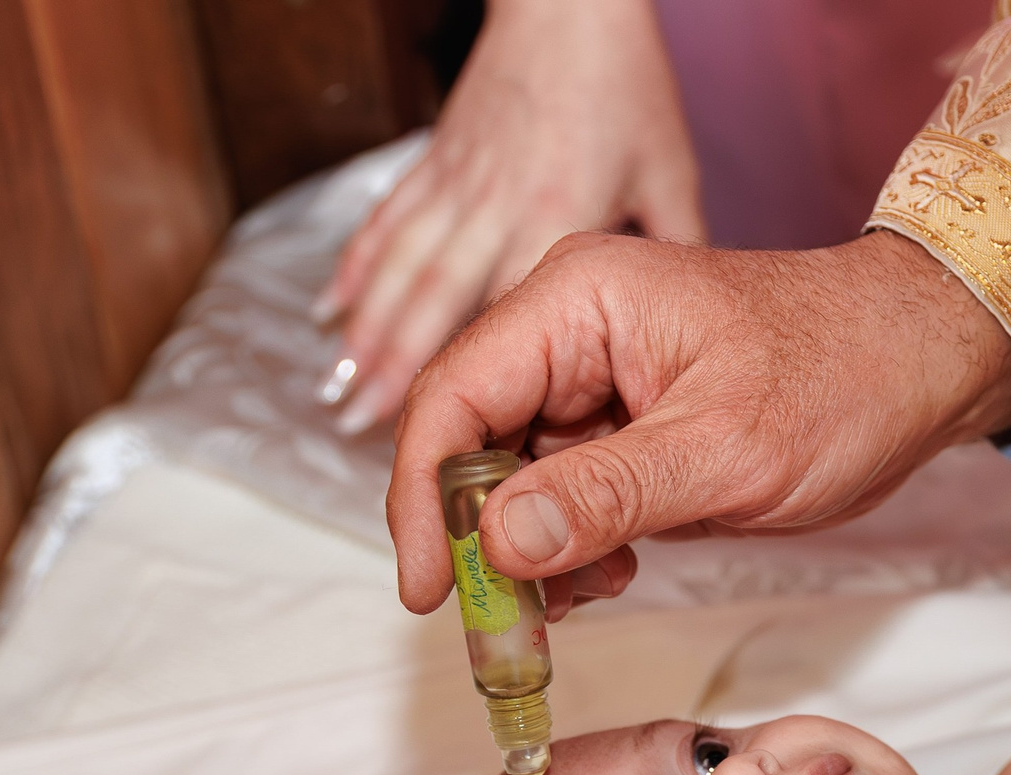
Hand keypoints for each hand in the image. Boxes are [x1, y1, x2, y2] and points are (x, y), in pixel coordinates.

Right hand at [318, 0, 702, 433]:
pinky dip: (358, 271)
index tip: (454, 456)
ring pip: (400, 273)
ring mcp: (458, 185)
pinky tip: (332, 314)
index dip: (476, 396)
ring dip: (368, 339)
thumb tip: (678, 349)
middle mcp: (494, 208)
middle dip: (398, 384)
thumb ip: (669, 264)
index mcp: (555, 220)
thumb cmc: (627, 83)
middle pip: (435, 312)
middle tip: (370, 438)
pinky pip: (389, 225)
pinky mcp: (438, 161)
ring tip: (340, 397)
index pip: (504, 331)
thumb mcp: (670, 181)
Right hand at [385, 229, 1010, 615]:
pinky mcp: (626, 428)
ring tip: (594, 590)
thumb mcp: (725, 451)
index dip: (424, 502)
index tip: (432, 593)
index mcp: (574, 299)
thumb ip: (607, 496)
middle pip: (470, 444)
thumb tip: (498, 542)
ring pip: (515, 482)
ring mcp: (595, 381)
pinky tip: (616, 572)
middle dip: (482, 542)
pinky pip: (565, 496)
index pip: (451, 400)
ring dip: (535, 554)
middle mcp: (568, 330)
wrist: (922, 367)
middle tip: (506, 627)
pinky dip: (575, 548)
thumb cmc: (843, 378)